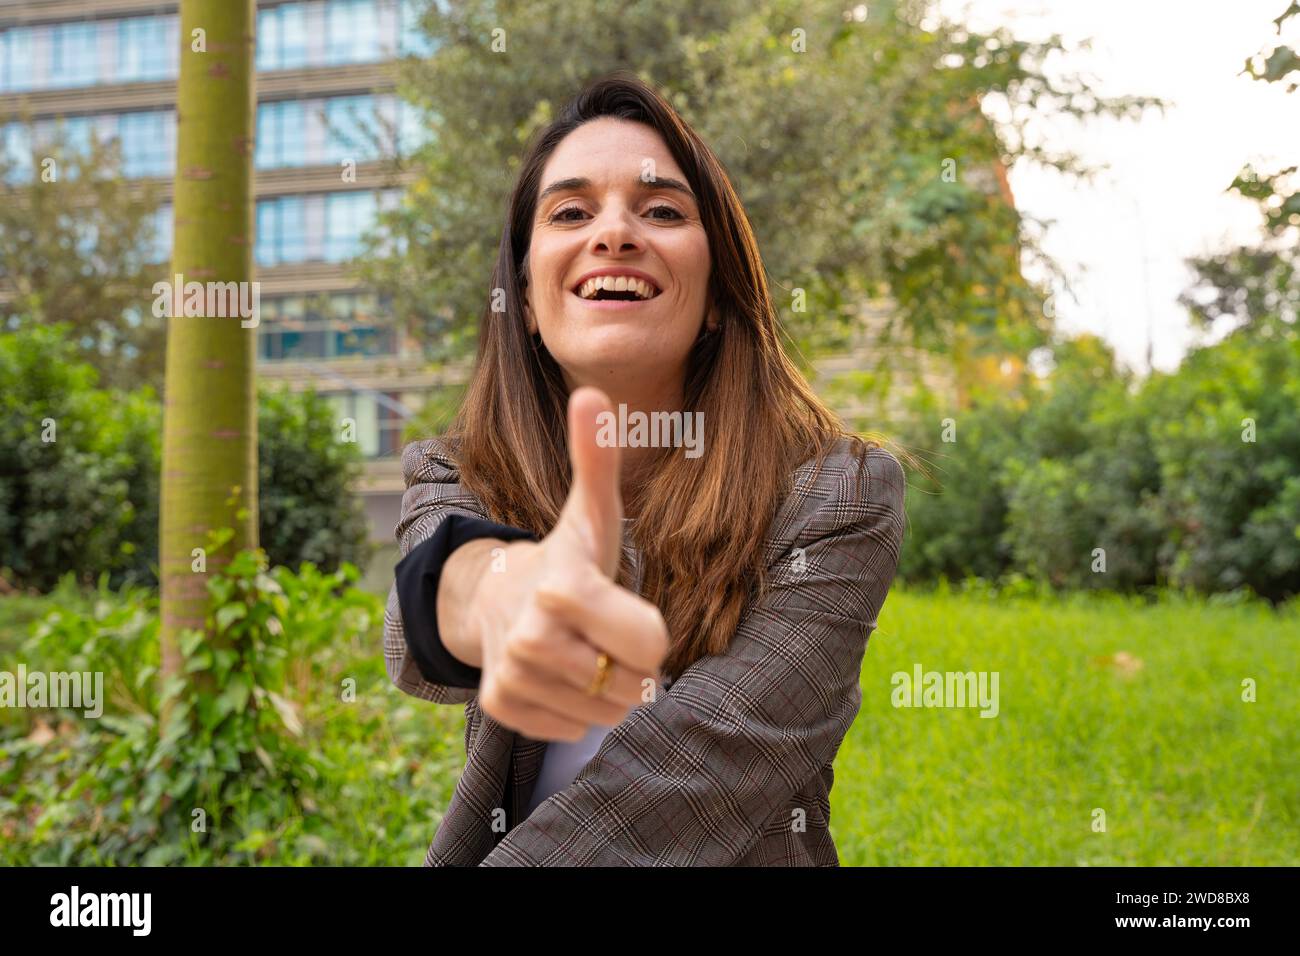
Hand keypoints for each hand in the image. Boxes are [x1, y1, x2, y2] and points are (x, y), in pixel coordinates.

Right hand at [468, 387, 669, 741]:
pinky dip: (575, 711)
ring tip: (583, 652)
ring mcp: (513, 674)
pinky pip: (572, 729)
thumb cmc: (568, 557)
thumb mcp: (590, 513)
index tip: (626, 611)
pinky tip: (559, 675)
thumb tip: (591, 394)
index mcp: (564, 587)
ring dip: (606, 690)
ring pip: (605, 713)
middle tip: (604, 634)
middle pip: (631, 685)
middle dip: (629, 665)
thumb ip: (597, 460)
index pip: (650, 644)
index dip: (649, 633)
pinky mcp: (502, 706)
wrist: (499, 597)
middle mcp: (532, 636)